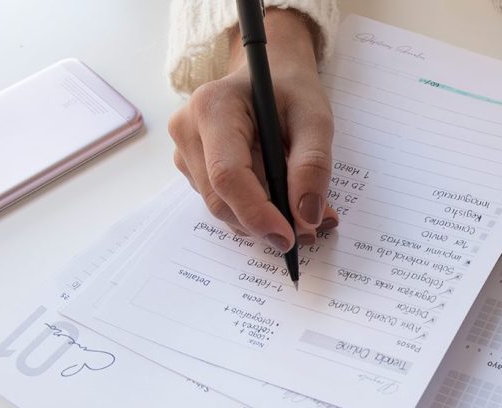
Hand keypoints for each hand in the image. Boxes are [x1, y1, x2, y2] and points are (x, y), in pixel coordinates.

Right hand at [168, 9, 336, 250]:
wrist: (270, 75)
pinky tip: (282, 202)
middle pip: (220, 199)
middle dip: (264, 222)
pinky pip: (224, 203)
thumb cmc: (291, 91)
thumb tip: (307, 217)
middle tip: (309, 231)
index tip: (290, 236)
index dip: (257, 213)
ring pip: (221, 207)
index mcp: (212, 108)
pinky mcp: (194, 168)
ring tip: (304, 214)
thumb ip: (314, 165)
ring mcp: (185, 152)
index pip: (227, 175)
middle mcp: (187, 130)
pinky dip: (255, 212)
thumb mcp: (315, 118)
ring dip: (262, 220)